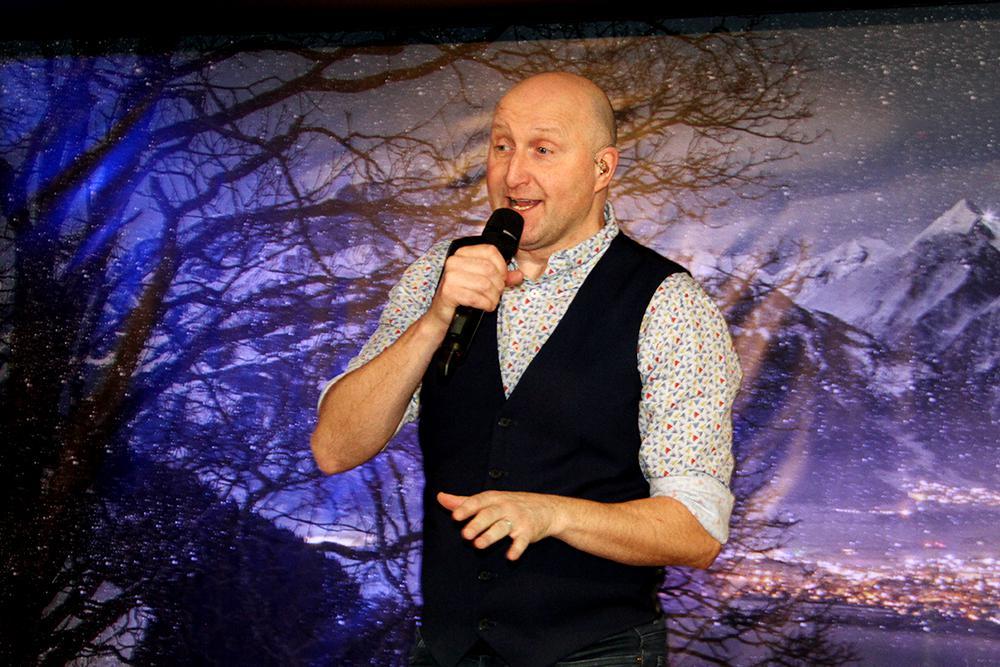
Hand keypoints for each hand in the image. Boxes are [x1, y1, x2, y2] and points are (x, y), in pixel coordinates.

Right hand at [427, 245, 522, 331]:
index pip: (490, 251)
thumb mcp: (483, 282)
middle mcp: (454, 261)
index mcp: (462, 254)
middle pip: (489, 269)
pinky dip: (485, 304)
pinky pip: (476, 297)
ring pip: (485, 284)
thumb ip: (501, 277)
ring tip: (490, 301)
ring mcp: (450, 276)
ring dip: (493, 297)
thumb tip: (518, 275)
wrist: (441, 314)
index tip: (503, 278)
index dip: (502, 266)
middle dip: (498, 285)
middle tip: (496, 294)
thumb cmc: (462, 296)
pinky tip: (484, 306)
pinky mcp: (448, 291)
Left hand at [437, 490, 556, 560]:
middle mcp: (505, 507)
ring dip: (491, 536)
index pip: (478, 502)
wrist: (546, 509)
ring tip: (478, 545)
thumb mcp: (490, 500)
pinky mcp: (528, 532)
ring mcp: (517, 519)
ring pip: (502, 527)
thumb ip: (464, 501)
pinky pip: (522, 541)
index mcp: (494, 499)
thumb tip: (440, 497)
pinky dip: (517, 548)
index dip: (466, 508)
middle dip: (477, 524)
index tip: (455, 516)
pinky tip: (510, 556)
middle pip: (489, 514)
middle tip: (464, 534)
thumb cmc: (512, 504)